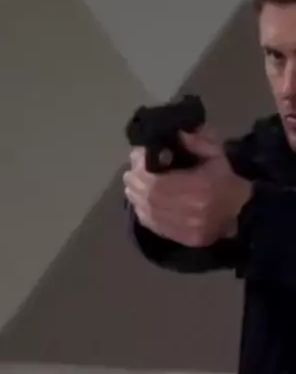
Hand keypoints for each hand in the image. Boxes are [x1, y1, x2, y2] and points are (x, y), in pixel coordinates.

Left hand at [123, 125, 252, 246]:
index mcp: (198, 187)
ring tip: (132, 185)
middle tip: (131, 171)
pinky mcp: (183, 238)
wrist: (242, 213)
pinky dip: (143, 212)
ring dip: (135, 197)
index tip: (137, 156)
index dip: (142, 167)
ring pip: (148, 212)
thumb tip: (176, 134)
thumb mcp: (217, 155)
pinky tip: (140, 203)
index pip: (157, 179)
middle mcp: (189, 210)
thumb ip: (197, 142)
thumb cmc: (227, 181)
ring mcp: (184, 227)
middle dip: (135, 181)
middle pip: (149, 196)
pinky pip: (154, 225)